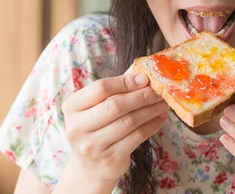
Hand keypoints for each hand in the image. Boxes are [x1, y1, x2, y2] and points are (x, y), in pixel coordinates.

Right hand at [61, 67, 168, 183]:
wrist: (92, 166)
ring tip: (163, 102)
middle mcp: (77, 127)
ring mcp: (92, 145)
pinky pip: (137, 137)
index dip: (125, 82)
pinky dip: (152, 125)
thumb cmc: (98, 126)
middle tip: (160, 90)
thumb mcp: (99, 105)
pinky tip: (160, 117)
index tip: (145, 78)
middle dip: (142, 96)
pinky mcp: (109, 159)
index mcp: (72, 107)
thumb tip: (143, 68)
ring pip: (129, 121)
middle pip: (115, 105)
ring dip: (151, 110)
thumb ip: (118, 86)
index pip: (100, 88)